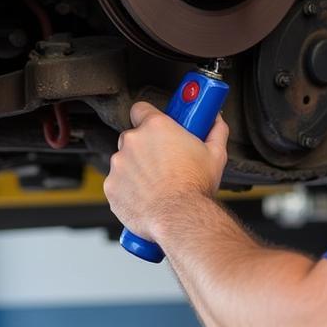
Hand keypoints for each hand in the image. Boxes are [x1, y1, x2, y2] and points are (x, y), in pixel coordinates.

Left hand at [103, 101, 228, 244]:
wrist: (180, 218)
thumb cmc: (195, 187)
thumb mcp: (215, 154)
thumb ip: (216, 131)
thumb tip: (216, 120)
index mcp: (156, 127)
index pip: (140, 108)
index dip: (147, 116)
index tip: (154, 125)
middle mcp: (133, 141)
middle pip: (133, 137)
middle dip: (144, 147)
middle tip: (161, 160)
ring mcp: (119, 164)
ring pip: (124, 161)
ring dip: (135, 168)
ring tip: (156, 183)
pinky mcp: (111, 186)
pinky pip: (117, 183)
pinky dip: (127, 188)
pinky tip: (145, 196)